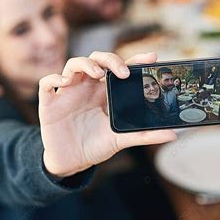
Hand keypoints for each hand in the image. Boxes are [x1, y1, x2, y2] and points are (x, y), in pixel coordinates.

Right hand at [38, 52, 175, 176]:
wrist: (72, 162)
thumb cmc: (95, 145)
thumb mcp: (121, 140)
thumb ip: (144, 135)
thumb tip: (172, 134)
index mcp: (105, 92)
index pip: (119, 69)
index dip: (134, 60)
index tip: (151, 57)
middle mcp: (87, 87)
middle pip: (96, 60)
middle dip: (109, 59)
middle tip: (121, 72)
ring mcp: (68, 93)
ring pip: (73, 65)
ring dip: (85, 64)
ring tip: (96, 74)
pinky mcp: (50, 103)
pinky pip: (47, 83)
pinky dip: (54, 78)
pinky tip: (65, 83)